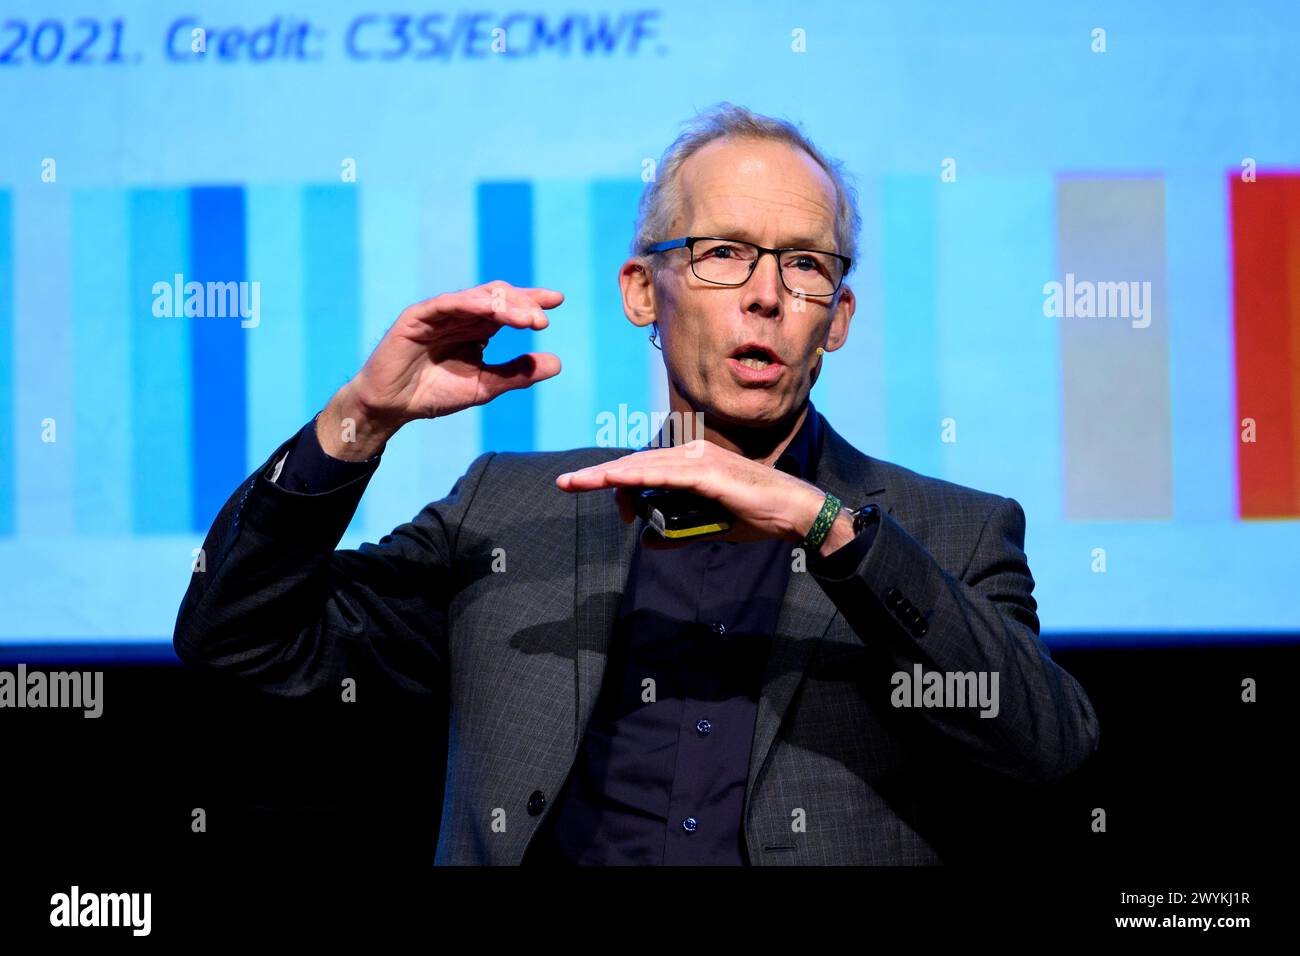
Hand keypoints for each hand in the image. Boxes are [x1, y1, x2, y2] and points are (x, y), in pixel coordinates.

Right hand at [317, 281, 562, 457]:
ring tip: (527, 319)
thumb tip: (558, 363)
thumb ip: (517, 374)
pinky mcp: (418, 317)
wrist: (393, 407)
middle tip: (541, 320)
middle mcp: (462, 316)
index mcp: (478, 329)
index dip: (532, 302)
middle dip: (522, 305)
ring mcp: (440, 313)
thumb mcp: (484, 386)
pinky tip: (491, 309)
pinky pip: (446, 304)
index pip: (510, 308)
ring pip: (477, 298)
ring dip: (504, 306)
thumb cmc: (435, 394)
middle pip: (498, 298)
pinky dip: (469, 303)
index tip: (557, 301)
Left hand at [555, 440, 840, 548]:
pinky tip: (612, 480)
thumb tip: (646, 541)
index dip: (618, 485)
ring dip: (607, 475)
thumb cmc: (755, 516)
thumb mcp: (706, 527)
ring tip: (576, 482)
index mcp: (690, 462)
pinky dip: (635, 476)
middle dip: (598, 476)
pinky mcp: (707, 473)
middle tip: (565, 484)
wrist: (792, 512)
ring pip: (642, 466)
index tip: (600, 501)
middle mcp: (691, 454)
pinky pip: (663, 474)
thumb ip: (675, 532)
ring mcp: (699, 460)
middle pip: (634, 463)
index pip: (642, 468)